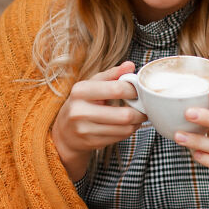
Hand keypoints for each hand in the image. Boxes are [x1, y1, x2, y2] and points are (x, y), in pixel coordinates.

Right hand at [52, 61, 146, 180]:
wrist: (64, 132)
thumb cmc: (82, 103)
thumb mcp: (92, 84)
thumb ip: (112, 74)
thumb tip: (130, 65)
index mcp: (81, 91)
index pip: (117, 89)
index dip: (134, 90)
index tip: (140, 90)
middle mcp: (80, 111)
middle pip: (124, 114)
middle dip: (140, 111)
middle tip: (144, 106)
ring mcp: (85, 130)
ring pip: (125, 128)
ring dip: (136, 122)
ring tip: (137, 115)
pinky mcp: (91, 143)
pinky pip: (120, 137)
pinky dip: (129, 130)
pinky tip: (127, 124)